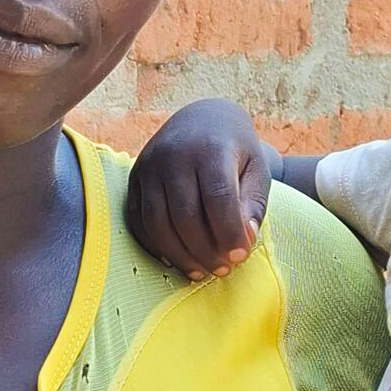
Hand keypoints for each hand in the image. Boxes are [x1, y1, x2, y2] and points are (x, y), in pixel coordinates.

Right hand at [127, 99, 271, 279]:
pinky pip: (138, 220)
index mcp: (211, 148)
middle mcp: (174, 154)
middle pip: (185, 215)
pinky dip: (155, 245)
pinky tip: (176, 258)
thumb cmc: (235, 151)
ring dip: (180, 254)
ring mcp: (149, 165)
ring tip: (201, 271)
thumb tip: (244, 241)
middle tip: (223, 270)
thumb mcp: (256, 170)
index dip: (228, 232)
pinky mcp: (134, 177)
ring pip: (158, 222)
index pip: (218, 197)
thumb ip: (253, 205)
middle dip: (205, 250)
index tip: (240, 257)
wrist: (202, 118)